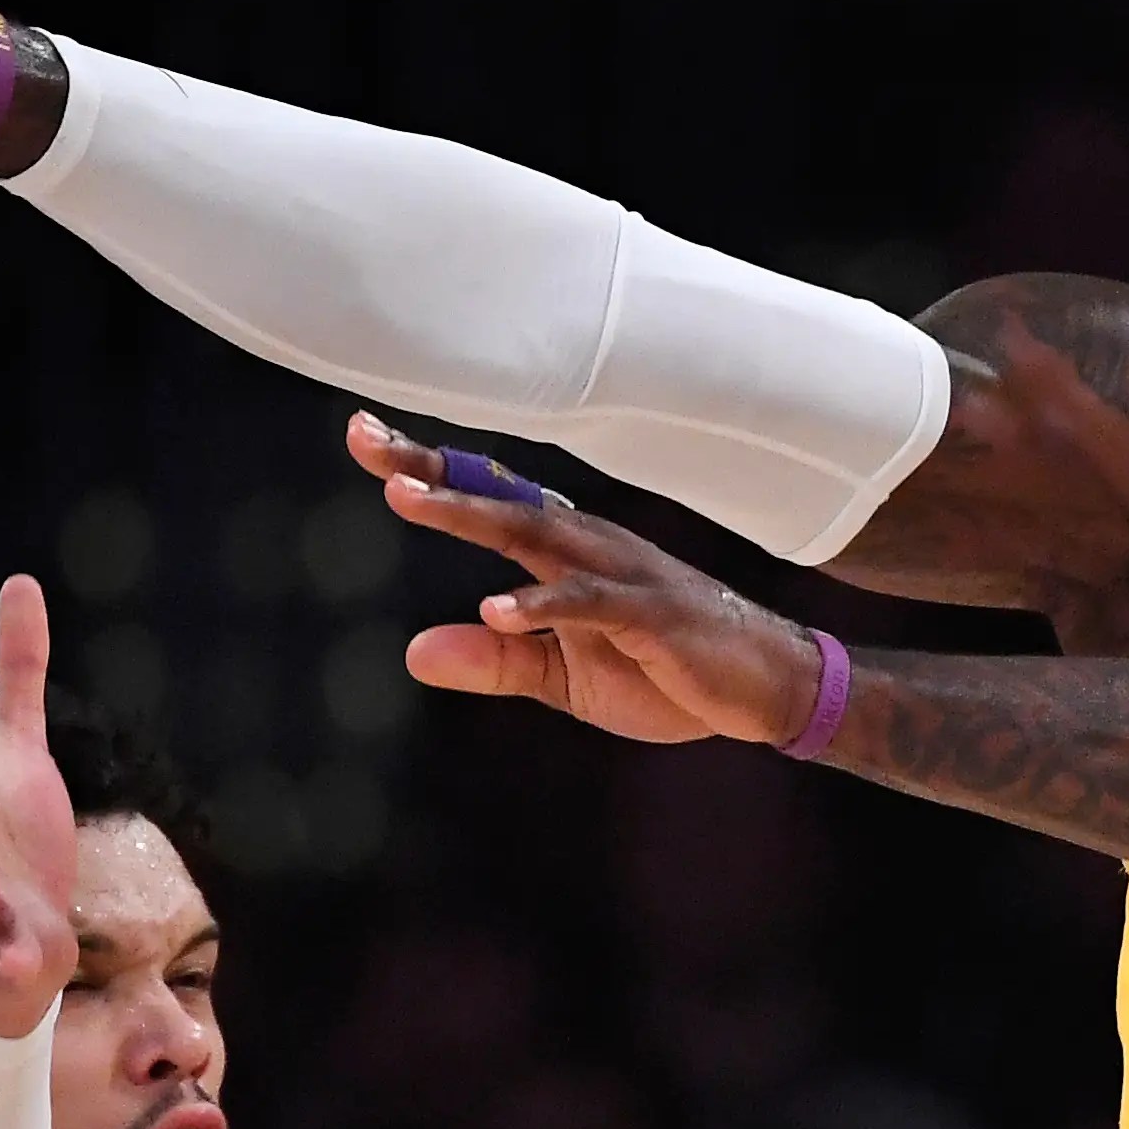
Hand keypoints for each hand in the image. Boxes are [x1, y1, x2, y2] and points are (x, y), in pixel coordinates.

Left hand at [348, 414, 827, 747]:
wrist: (762, 689)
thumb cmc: (665, 672)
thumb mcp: (563, 676)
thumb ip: (494, 661)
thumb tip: (413, 652)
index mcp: (568, 553)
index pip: (490, 499)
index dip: (430, 469)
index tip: (365, 438)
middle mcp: (591, 547)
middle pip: (502, 498)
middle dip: (434, 469)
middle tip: (368, 442)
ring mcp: (624, 575)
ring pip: (537, 534)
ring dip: (473, 515)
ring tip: (409, 499)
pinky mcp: (653, 616)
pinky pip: (591, 604)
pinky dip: (543, 604)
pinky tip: (495, 607)